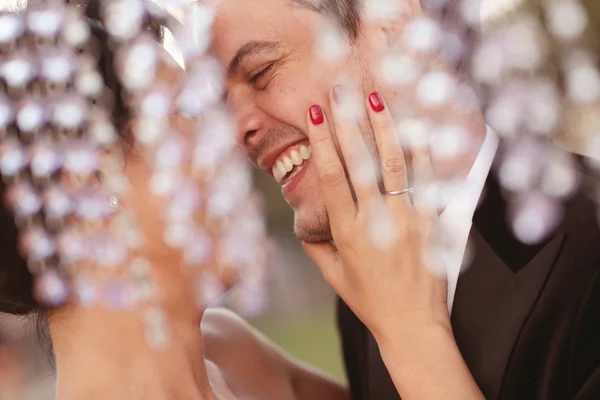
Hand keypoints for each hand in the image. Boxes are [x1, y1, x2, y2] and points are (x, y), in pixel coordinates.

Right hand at [302, 87, 449, 342]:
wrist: (412, 325)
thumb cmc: (369, 301)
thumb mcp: (333, 276)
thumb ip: (316, 246)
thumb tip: (305, 220)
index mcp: (347, 232)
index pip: (332, 177)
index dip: (322, 142)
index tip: (315, 115)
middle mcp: (376, 221)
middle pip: (361, 162)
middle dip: (348, 123)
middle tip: (340, 92)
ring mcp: (408, 219)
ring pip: (395, 164)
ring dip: (384, 128)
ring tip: (375, 99)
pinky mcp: (433, 222)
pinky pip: (429, 181)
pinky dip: (423, 152)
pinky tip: (416, 126)